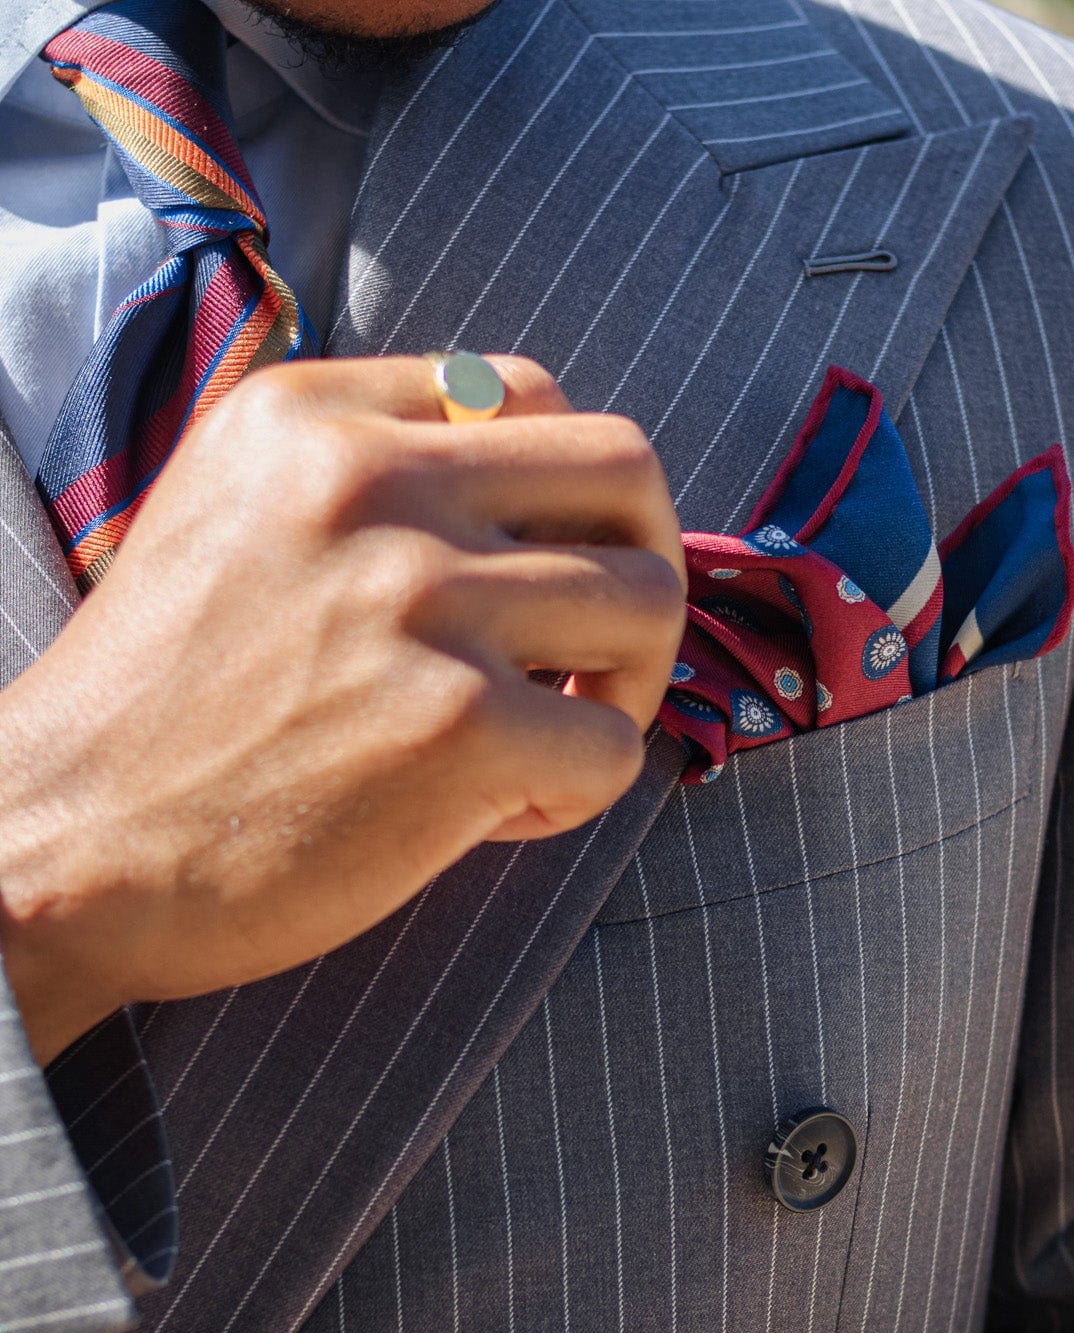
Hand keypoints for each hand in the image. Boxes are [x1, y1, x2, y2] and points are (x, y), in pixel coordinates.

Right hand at [0, 355, 685, 1065]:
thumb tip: (544, 494)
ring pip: (653, 604)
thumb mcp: (239, 513)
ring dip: (626, 685)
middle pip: (629, 471)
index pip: (535, 393)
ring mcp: (419, 601)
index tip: (532, 578)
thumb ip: (375, 471)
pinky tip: (499, 812)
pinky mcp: (458, 727)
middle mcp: (371, 484)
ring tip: (549, 737)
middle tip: (597, 651)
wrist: (62, 841)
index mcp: (316, 417)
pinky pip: (618, 746)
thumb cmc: (168, 700)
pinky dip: (580, 791)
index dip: (567, 498)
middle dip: (643, 567)